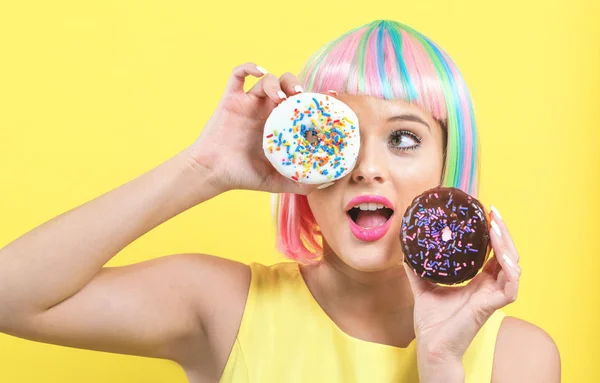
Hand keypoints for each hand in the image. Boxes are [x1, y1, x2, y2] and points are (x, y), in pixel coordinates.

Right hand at [183, 62, 317, 194]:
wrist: (213, 173)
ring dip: (275, 82)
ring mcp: (248, 103)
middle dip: (294, 85)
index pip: (299, 104)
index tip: (322, 100)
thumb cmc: (243, 176)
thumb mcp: (276, 181)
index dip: (310, 99)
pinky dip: (249, 67)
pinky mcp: (231, 99)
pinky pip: (237, 74)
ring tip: (279, 96)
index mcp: (278, 125)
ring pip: (266, 80)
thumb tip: (319, 185)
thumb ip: (296, 181)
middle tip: (299, 95)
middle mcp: (265, 111)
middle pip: (285, 85)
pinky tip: (259, 72)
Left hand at [403, 207, 520, 376]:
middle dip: (503, 233)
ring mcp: (493, 296)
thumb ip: (417, 270)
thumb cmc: (432, 323)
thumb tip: (406, 252)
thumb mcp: (423, 288)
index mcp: (478, 282)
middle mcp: (489, 287)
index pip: (493, 253)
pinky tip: (503, 256)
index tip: (488, 214)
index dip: (494, 234)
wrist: (432, 345)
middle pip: (507, 255)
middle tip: (495, 213)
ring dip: (507, 245)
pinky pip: (511, 286)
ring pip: (513, 266)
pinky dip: (510, 270)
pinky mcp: (493, 306)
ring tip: (497, 227)